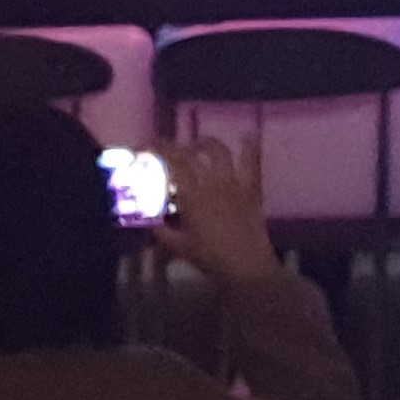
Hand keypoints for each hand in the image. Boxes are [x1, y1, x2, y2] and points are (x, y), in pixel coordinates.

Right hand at [154, 136, 283, 283]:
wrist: (246, 265)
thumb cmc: (210, 257)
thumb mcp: (179, 247)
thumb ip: (161, 231)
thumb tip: (149, 220)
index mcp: (191, 196)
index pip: (172, 164)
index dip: (158, 150)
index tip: (147, 147)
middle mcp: (211, 183)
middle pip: (191, 154)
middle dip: (174, 146)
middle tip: (165, 149)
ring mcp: (234, 183)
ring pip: (219, 152)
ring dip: (205, 144)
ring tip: (197, 145)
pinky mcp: (251, 188)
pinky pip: (252, 163)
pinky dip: (250, 147)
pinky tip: (249, 134)